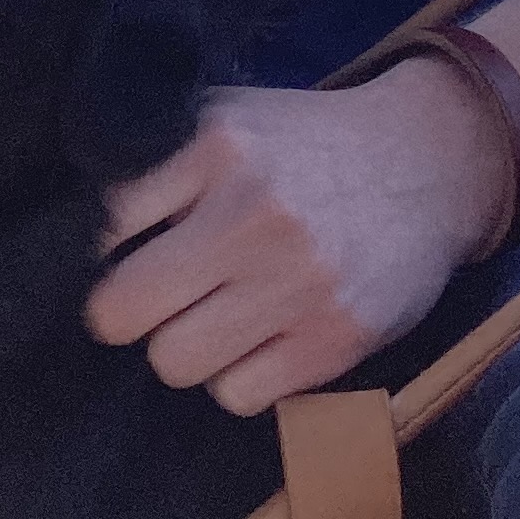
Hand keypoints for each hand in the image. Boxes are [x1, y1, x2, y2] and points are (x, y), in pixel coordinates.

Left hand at [83, 65, 506, 412]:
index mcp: (220, 149)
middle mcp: (257, 213)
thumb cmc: (309, 147)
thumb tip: (90, 241)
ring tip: (220, 316)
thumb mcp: (232, 122)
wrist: (429, 161)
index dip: (112, 250)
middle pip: (124, 311)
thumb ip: (162, 170)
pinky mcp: (338, 338)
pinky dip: (241, 376)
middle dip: (132, 310)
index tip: (132, 254)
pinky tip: (264, 337)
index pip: (109, 227)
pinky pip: (239, 396)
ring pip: (177, 362)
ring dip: (186, 348)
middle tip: (160, 300)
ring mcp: (300, 281)